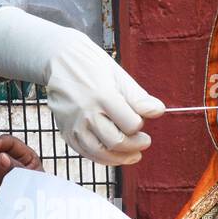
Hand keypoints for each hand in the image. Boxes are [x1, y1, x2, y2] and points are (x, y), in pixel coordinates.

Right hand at [42, 30, 165, 165]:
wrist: (58, 60)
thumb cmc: (91, 65)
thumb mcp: (119, 75)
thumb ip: (138, 97)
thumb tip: (158, 111)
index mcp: (103, 96)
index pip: (130, 124)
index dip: (139, 125)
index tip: (140, 120)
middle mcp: (86, 113)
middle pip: (116, 142)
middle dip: (135, 145)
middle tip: (144, 141)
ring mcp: (74, 125)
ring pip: (100, 153)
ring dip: (121, 158)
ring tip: (133, 155)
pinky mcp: (65, 132)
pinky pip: (85, 153)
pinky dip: (102, 157)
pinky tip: (113, 153)